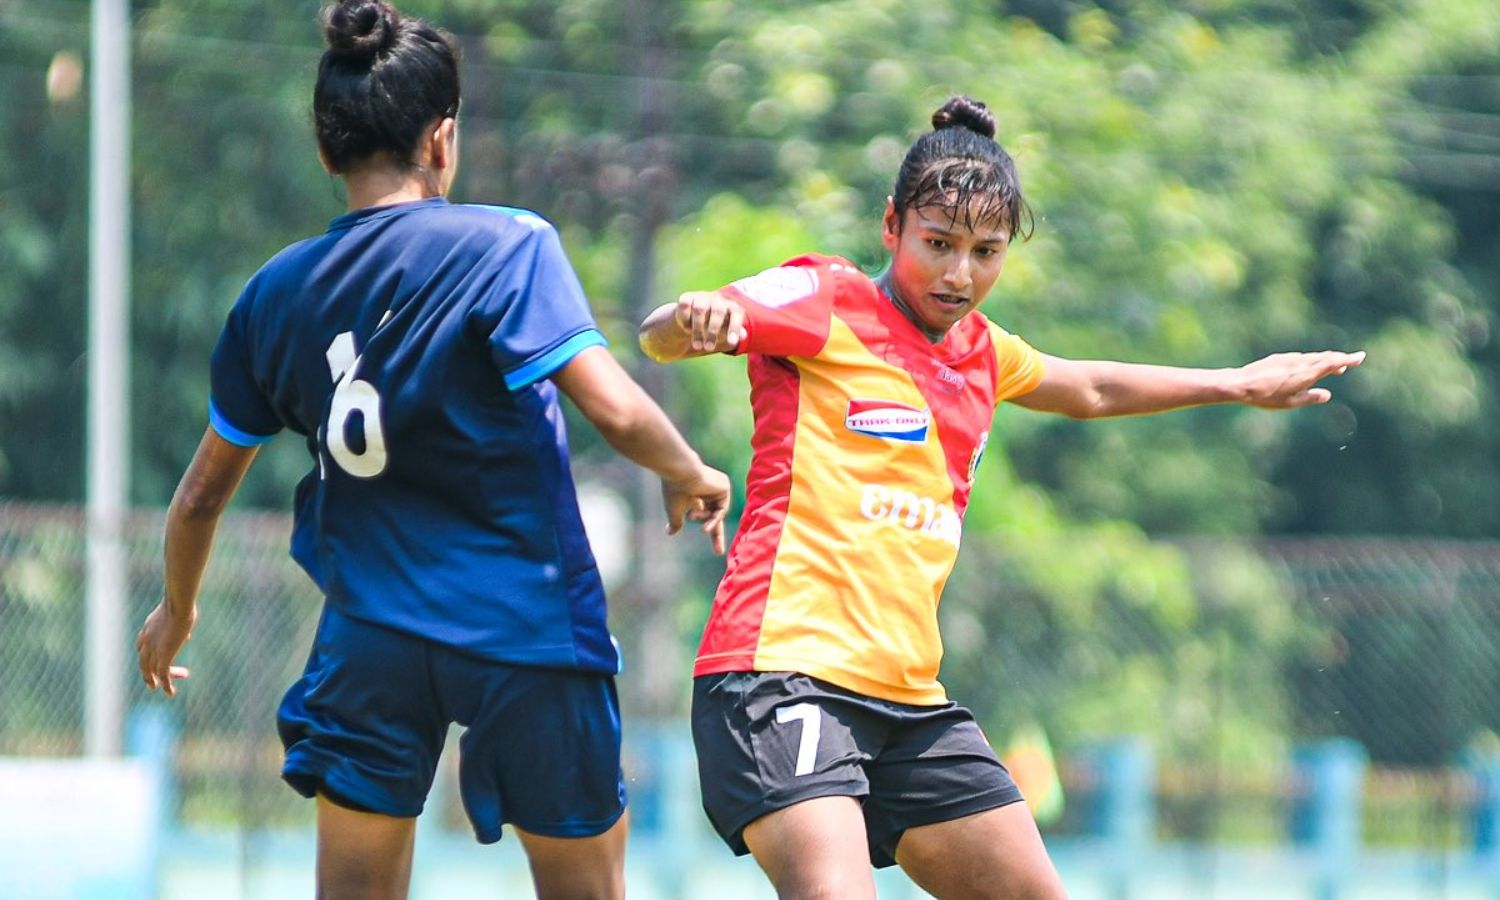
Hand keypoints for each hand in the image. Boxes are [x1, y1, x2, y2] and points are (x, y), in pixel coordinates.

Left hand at [136, 600, 194, 696]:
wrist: (178, 605)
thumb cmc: (182, 602)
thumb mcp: (177, 611)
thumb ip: (178, 620)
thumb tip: (184, 628)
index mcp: (148, 628)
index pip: (142, 645)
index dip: (148, 654)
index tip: (160, 658)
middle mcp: (146, 640)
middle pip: (143, 661)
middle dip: (148, 672)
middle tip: (153, 682)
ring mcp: (153, 649)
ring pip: (151, 670)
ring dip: (158, 680)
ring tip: (163, 689)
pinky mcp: (164, 656)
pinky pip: (163, 675)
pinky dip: (166, 685)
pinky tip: (171, 692)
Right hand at [661, 463, 733, 554]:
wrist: (680, 473)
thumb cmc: (674, 491)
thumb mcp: (675, 511)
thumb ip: (676, 523)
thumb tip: (669, 533)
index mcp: (698, 496)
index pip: (707, 516)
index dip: (710, 531)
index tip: (716, 551)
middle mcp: (709, 492)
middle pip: (716, 517)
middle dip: (716, 535)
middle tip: (718, 553)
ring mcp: (718, 488)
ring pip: (717, 514)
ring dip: (706, 520)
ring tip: (692, 515)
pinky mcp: (724, 486)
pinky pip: (722, 509)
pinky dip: (713, 515)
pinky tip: (700, 508)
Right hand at [675, 291, 745, 352]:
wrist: (694, 319)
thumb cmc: (716, 327)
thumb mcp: (726, 333)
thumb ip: (736, 334)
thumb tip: (744, 335)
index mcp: (731, 307)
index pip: (736, 313)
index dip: (734, 327)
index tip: (731, 343)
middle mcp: (717, 299)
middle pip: (718, 311)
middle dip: (713, 331)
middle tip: (709, 349)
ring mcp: (702, 297)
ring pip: (700, 310)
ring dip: (698, 330)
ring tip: (697, 346)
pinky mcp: (687, 298)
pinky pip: (686, 306)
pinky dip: (685, 320)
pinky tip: (688, 330)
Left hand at [1238, 350, 1364, 408]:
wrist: (1241, 384)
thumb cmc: (1266, 397)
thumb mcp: (1291, 402)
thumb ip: (1310, 398)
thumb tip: (1327, 395)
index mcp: (1306, 373)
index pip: (1332, 363)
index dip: (1348, 360)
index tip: (1360, 356)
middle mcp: (1300, 362)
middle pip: (1324, 358)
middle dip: (1338, 360)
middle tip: (1349, 363)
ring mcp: (1289, 359)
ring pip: (1312, 357)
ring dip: (1324, 361)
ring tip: (1332, 368)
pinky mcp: (1279, 359)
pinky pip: (1300, 358)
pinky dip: (1310, 361)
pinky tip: (1307, 368)